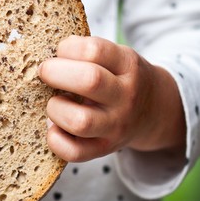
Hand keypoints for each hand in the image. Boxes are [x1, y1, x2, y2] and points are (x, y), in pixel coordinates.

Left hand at [37, 36, 184, 161]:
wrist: (156, 110)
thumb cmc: (121, 78)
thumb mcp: (117, 56)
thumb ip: (87, 53)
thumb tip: (43, 54)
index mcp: (127, 65)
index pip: (94, 50)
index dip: (67, 48)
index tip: (59, 52)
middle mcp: (125, 96)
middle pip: (89, 81)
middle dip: (55, 73)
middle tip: (45, 72)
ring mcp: (116, 125)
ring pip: (80, 121)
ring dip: (55, 109)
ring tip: (54, 102)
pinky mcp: (105, 148)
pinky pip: (75, 152)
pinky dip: (56, 140)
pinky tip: (54, 127)